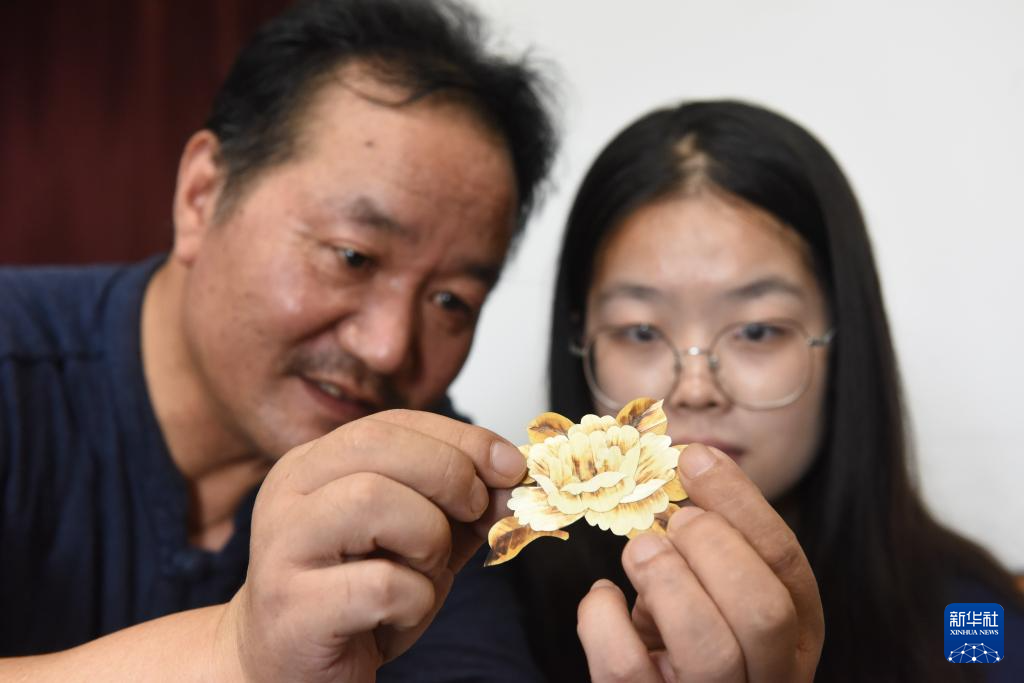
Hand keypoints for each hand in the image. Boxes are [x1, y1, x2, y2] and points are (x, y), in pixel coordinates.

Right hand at [219, 409, 526, 682]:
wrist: (289, 672)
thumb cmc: (355, 600)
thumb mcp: (417, 541)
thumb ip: (458, 506)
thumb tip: (510, 479)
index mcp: (314, 465)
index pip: (391, 424)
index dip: (460, 438)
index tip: (509, 466)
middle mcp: (288, 493)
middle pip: (376, 444)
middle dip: (449, 474)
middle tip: (476, 513)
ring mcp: (282, 547)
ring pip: (373, 499)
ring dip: (428, 537)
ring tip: (425, 570)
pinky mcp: (292, 607)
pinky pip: (380, 584)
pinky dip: (415, 601)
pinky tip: (398, 615)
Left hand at [577, 444, 823, 682]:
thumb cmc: (684, 643)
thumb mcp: (716, 596)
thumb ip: (713, 549)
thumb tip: (685, 466)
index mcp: (794, 637)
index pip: (786, 563)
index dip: (739, 501)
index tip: (694, 458)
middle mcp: (769, 679)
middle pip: (763, 610)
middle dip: (711, 546)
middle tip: (672, 520)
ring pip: (709, 651)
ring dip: (665, 580)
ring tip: (640, 551)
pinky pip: (627, 670)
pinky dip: (604, 619)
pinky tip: (604, 597)